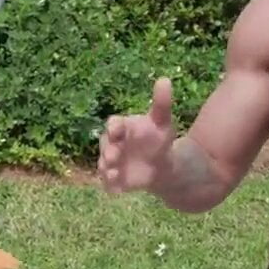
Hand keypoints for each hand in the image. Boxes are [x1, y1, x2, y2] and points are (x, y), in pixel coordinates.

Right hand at [97, 77, 176, 193]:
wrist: (160, 166)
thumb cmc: (158, 140)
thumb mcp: (162, 122)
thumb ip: (161, 103)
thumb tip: (164, 79)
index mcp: (121, 127)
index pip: (113, 124)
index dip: (114, 127)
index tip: (117, 130)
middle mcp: (112, 143)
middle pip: (105, 145)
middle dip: (108, 150)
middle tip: (113, 156)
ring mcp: (112, 162)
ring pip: (104, 164)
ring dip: (107, 169)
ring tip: (114, 173)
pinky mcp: (115, 179)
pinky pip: (108, 183)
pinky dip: (111, 185)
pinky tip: (117, 189)